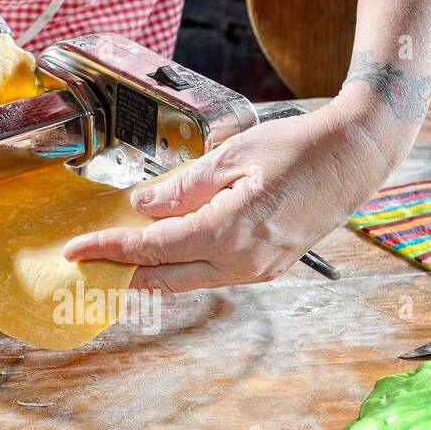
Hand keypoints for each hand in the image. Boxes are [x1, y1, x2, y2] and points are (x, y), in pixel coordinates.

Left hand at [62, 90, 415, 293]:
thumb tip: (145, 207)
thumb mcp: (232, 155)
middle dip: (119, 273)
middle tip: (83, 267)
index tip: (76, 250)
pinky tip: (158, 259)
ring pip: (187, 281)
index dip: (110, 248)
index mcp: (231, 231)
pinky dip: (179, 269)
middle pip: (163, 277)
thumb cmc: (299, 148)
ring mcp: (256, 270)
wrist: (355, 159)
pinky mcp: (265, 269)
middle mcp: (243, 261)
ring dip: (147, 275)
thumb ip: (184, 186)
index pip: (153, 247)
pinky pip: (210, 275)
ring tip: (112, 265)